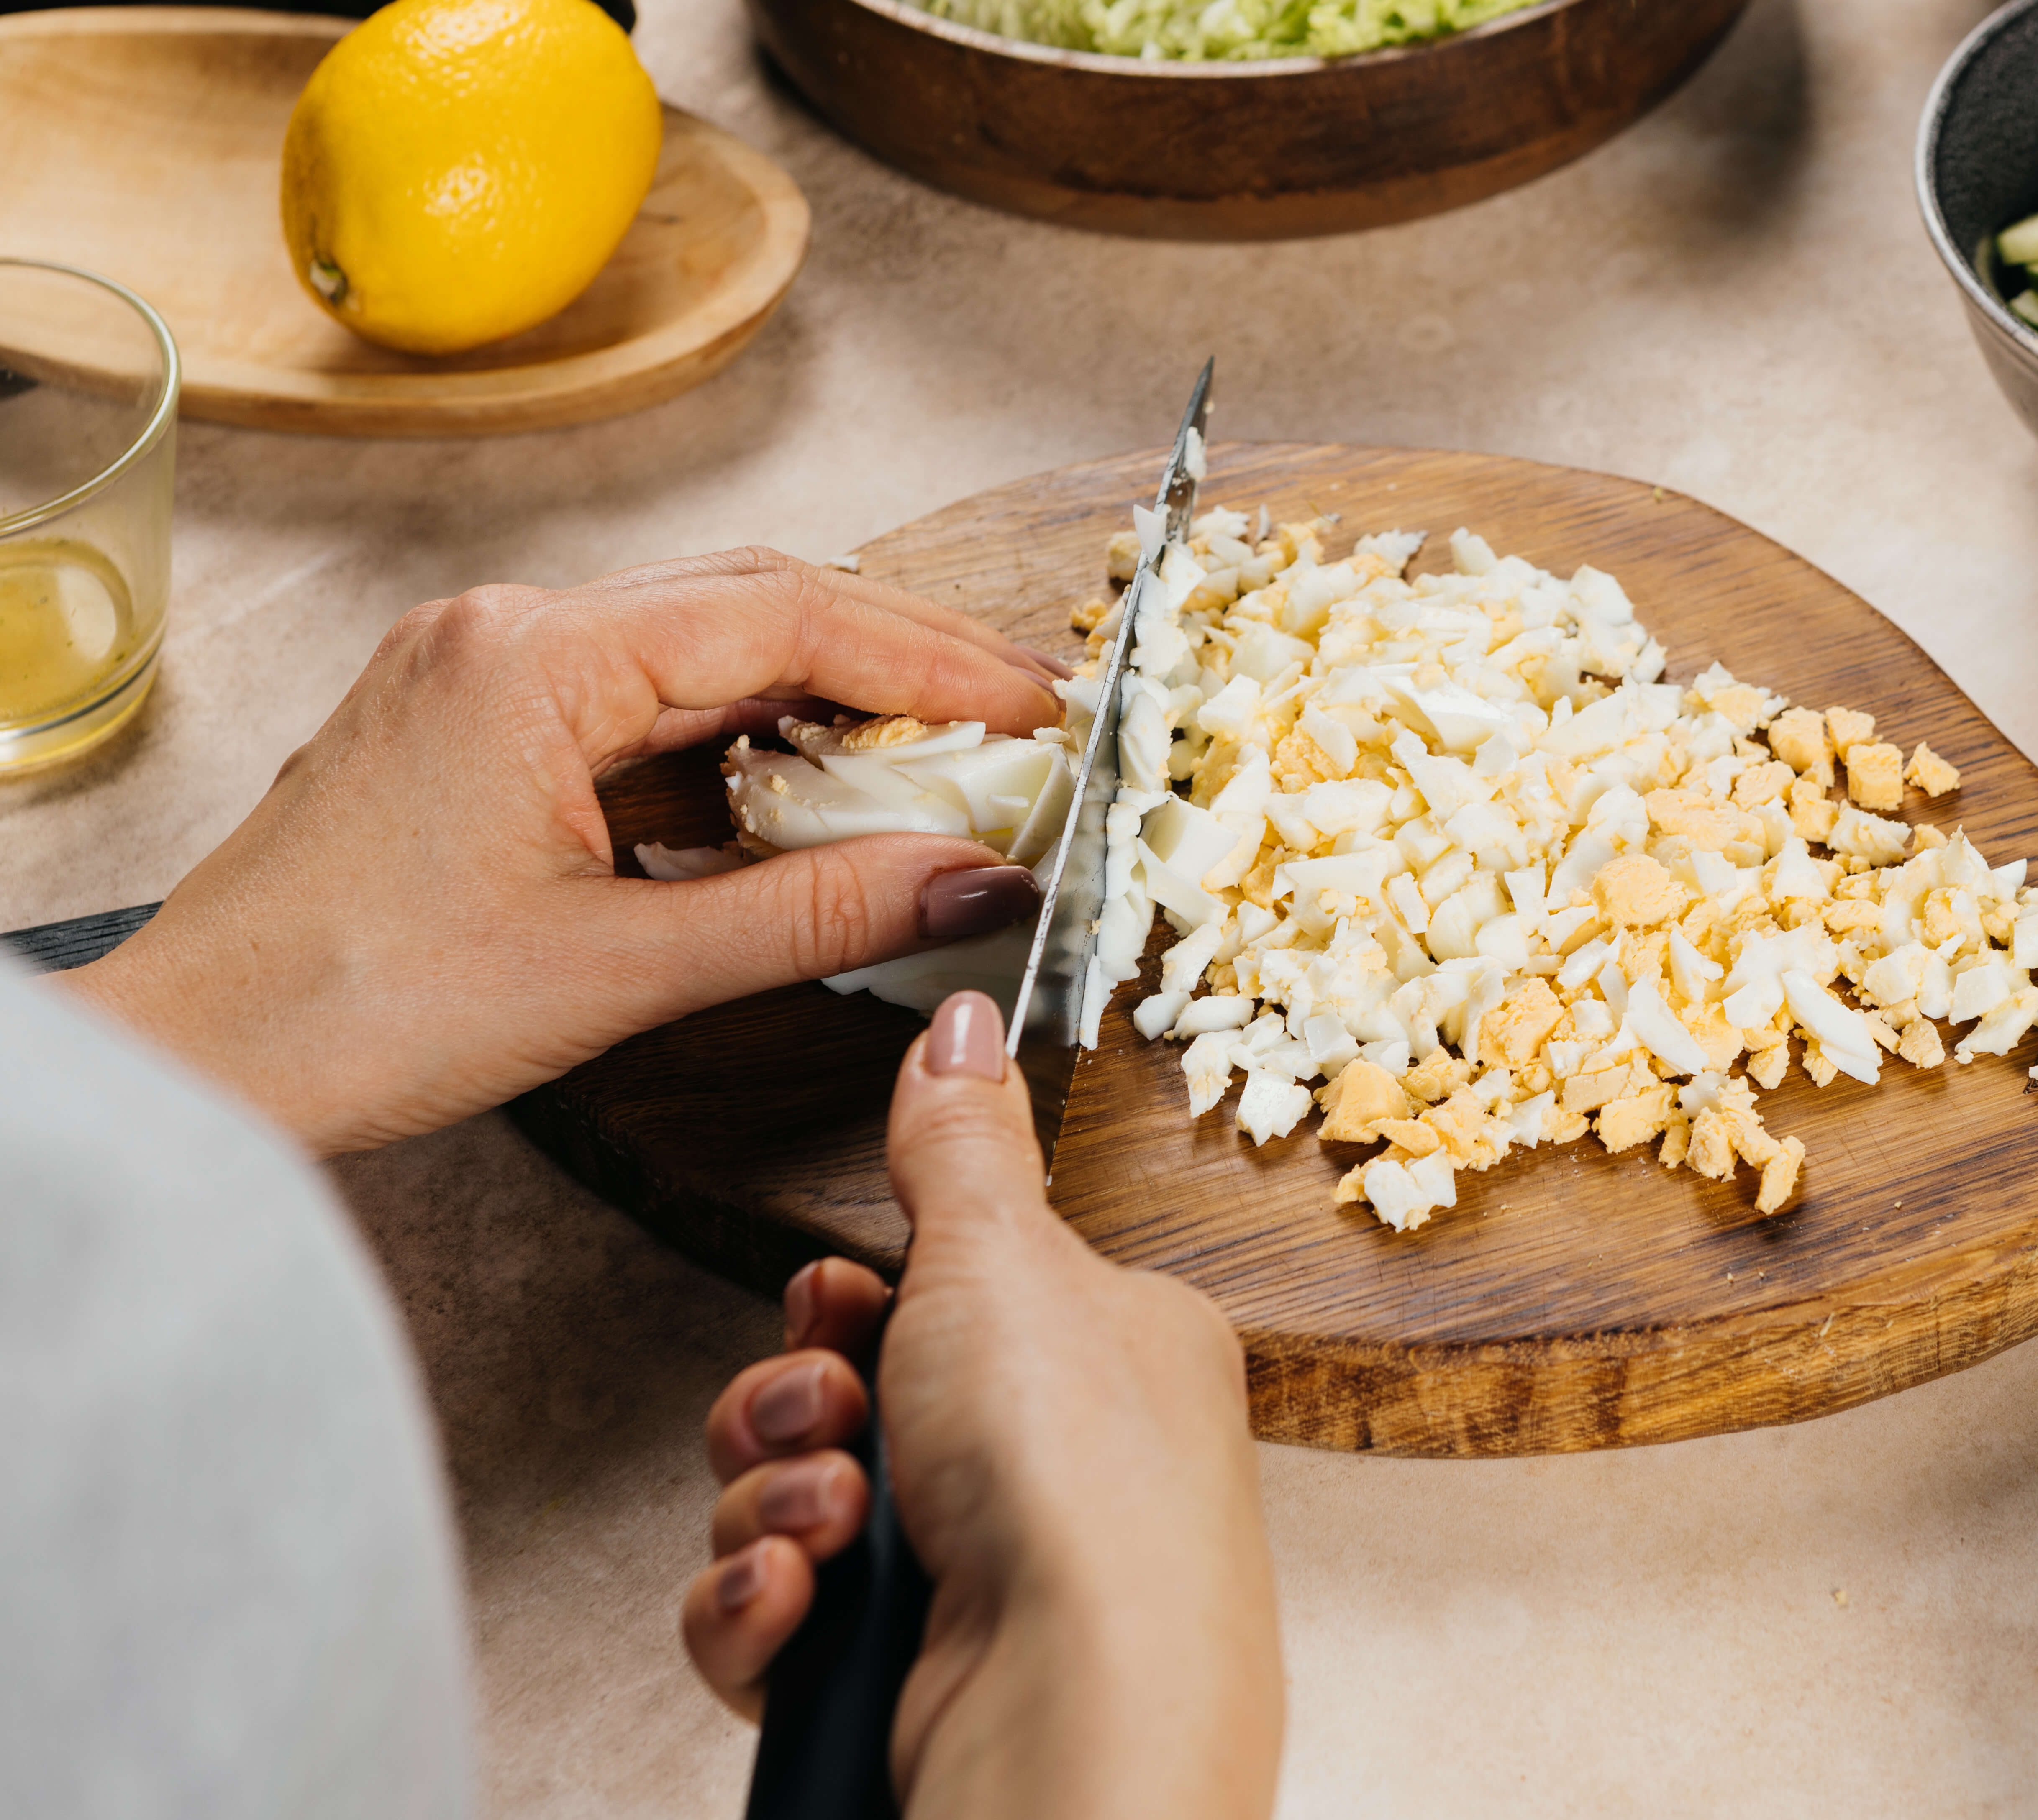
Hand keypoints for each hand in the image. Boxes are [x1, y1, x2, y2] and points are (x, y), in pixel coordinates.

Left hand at [58, 548, 1065, 1153]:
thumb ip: (812, 915)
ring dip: (823, 699)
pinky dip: (739, 741)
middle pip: (752, 603)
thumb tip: (974, 881)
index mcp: (534, 658)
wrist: (195, 1062)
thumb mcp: (617, 969)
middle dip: (899, 661)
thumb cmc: (359, 1012)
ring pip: (699, 648)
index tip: (1038, 707)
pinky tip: (805, 794)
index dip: (934, 659)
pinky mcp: (476, 724)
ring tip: (937, 760)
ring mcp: (484, 671)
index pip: (786, 616)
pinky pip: (641, 702)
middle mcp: (507, 631)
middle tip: (1017, 724)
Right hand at [683, 992, 1282, 1819]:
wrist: (1070, 1720)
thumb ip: (961, 1143)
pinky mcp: (898, 1685)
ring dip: (773, 1502)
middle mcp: (1046, 1470)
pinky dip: (763, 1610)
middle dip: (793, 1403)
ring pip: (787, 1504)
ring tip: (833, 1527)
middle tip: (832, 1412)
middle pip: (839, 1397)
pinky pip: (769, 1617)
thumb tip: (965, 1016)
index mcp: (1101, 1357)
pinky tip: (802, 1606)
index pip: (931, 1299)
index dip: (849, 1303)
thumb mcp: (1006, 1259)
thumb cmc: (1074, 1487)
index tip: (837, 1305)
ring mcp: (975, 1586)